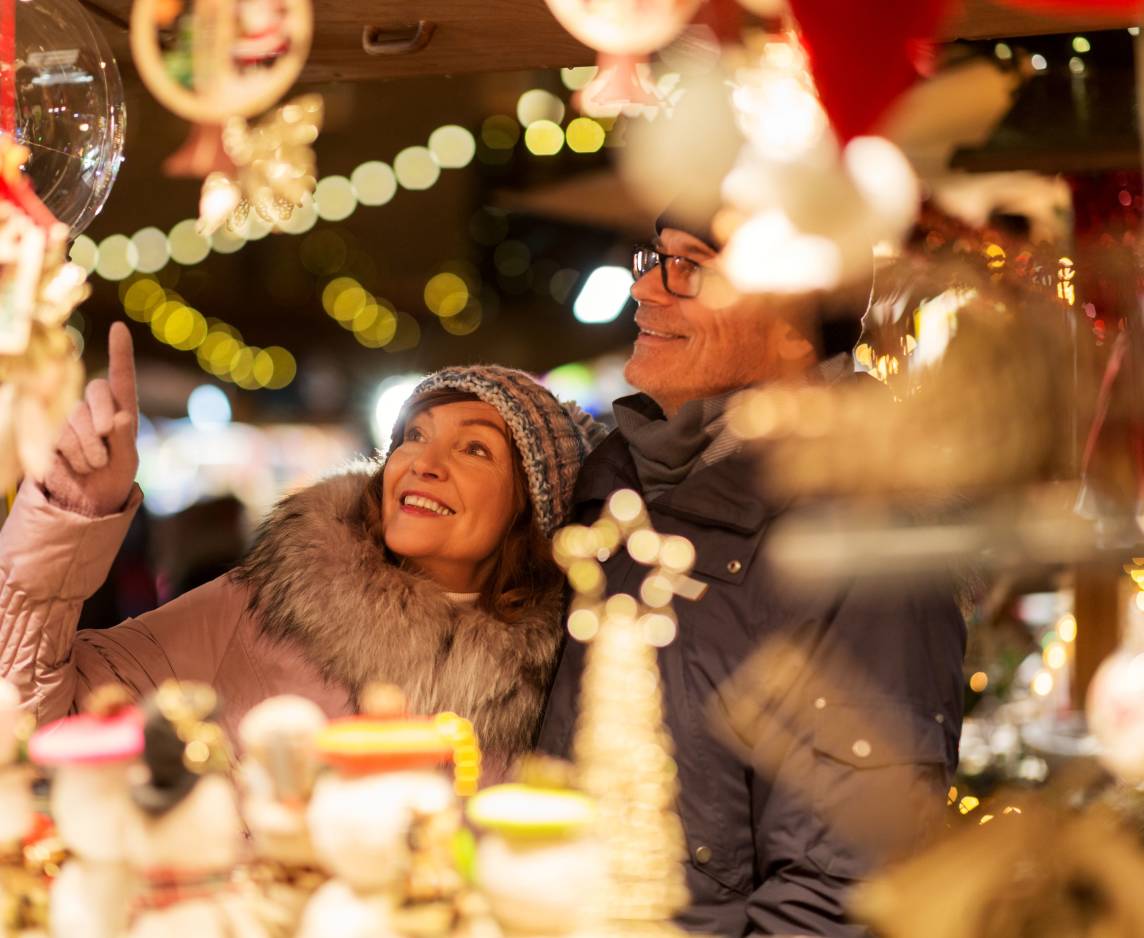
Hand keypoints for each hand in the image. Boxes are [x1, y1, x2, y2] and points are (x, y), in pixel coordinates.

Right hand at [41, 323, 139, 517]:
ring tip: (96, 464)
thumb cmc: (113, 479)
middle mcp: (95, 410)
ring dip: (90, 446)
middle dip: (103, 415)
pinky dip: (74, 455)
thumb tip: (121, 417)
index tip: (119, 327)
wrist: (86, 502)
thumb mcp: (128, 463)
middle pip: (96, 391)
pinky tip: (78, 467)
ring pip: (76, 418)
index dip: (120, 352)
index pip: (121, 378)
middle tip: (109, 439)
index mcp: (121, 411)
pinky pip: (60, 436)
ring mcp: (71, 420)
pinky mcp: (50, 434)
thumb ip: (126, 440)